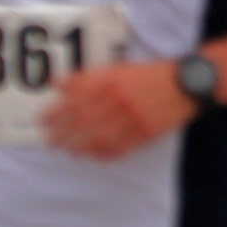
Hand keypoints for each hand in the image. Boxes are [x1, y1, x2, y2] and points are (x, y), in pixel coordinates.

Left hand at [41, 60, 195, 159]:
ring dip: (81, 146)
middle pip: (85, 120)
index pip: (75, 100)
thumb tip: (55, 83)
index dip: (56, 113)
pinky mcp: (146, 132)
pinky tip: (92, 157)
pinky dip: (105, 153)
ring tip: (67, 152)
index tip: (42, 121)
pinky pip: (122, 146)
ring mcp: (134, 118)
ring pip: (101, 136)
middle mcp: (120, 100)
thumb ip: (84, 78)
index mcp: (109, 82)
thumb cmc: (144, 76)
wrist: (184, 84)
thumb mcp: (114, 69)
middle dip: (64, 133)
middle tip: (49, 141)